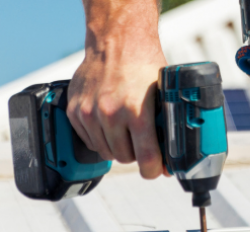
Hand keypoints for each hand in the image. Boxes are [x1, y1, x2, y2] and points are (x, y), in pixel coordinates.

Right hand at [67, 39, 166, 178]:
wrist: (116, 42)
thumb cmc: (143, 65)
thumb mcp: (163, 93)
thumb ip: (166, 122)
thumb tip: (175, 151)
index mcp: (136, 112)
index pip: (145, 158)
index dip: (153, 170)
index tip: (156, 171)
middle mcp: (110, 114)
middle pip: (124, 158)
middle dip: (136, 155)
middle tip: (142, 144)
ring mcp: (88, 113)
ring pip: (105, 152)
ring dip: (117, 147)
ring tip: (126, 132)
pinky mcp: (74, 110)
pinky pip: (88, 140)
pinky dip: (99, 138)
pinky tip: (109, 125)